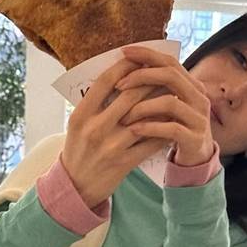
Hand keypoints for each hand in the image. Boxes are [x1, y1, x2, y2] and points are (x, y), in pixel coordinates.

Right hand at [61, 57, 177, 209]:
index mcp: (81, 115)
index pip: (106, 81)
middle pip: (130, 95)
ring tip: (171, 93)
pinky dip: (163, 129)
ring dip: (161, 103)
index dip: (125, 67)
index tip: (138, 60)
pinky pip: (150, 141)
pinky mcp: (124, 162)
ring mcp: (111, 146)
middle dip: (149, 81)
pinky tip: (171, 121)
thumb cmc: (78, 149)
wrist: (75, 187)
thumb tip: (120, 76)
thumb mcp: (78, 124)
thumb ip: (95, 103)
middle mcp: (95, 129)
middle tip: (162, 73)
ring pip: (144, 117)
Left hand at [114, 45, 214, 165]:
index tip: (124, 52)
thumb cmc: (174, 129)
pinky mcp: (194, 139)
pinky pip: (171, 128)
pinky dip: (150, 127)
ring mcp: (199, 119)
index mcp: (192, 85)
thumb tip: (124, 68)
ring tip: (122, 116)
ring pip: (169, 103)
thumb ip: (156, 88)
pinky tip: (133, 130)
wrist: (196, 159)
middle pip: (171, 76)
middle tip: (119, 85)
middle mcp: (199, 98)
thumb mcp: (167, 105)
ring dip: (142, 107)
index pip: (170, 61)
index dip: (147, 54)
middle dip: (142, 76)